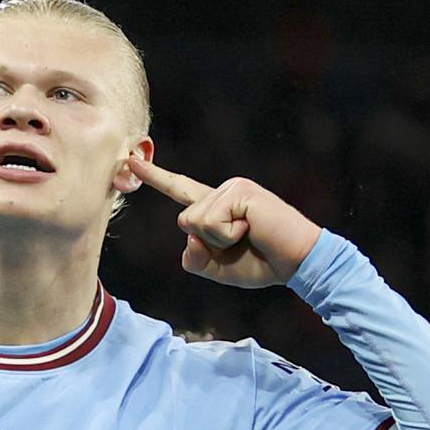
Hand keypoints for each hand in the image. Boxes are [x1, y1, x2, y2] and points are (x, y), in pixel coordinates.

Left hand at [126, 158, 321, 287]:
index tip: (132, 161)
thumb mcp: (216, 268)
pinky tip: (252, 229)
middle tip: (242, 243)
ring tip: (249, 235)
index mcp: (216, 207)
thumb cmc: (261, 264)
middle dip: (208, 244)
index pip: (180, 190)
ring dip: (220, 240)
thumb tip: (189, 233)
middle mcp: (222, 192)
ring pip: (195, 221)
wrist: (297, 263)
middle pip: (185, 220)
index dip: (156, 176)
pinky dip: (228, 235)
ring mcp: (232, 188)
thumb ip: (193, 257)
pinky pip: (211, 221)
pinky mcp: (241, 191)